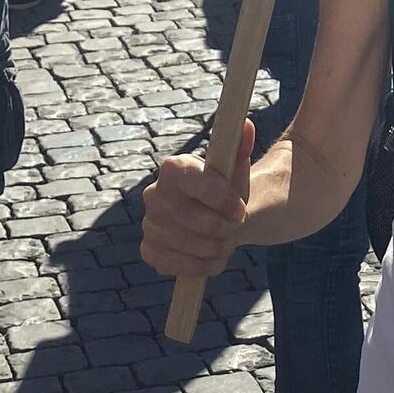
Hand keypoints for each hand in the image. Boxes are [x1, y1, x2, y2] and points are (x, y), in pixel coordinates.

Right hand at [141, 121, 254, 278]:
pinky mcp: (149, 251)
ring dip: (220, 248)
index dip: (223, 199)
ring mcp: (149, 225)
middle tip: (236, 226)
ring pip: (195, 247)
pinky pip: (181, 267)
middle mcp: (153, 194)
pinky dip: (204, 265)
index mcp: (173, 168)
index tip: (241, 209)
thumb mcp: (236, 168)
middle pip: (200, 222)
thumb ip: (239, 147)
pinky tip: (213, 256)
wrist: (214, 215)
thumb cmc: (226, 189)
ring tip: (227, 239)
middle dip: (227, 228)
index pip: (197, 183)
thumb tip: (245, 126)